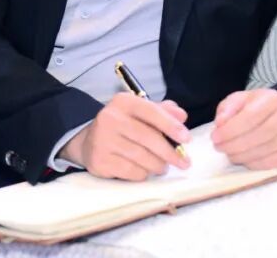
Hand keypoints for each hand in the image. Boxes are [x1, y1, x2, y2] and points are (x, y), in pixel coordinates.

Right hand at [60, 94, 190, 181]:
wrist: (88, 142)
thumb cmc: (122, 127)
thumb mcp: (140, 113)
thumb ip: (163, 111)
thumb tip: (182, 116)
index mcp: (123, 102)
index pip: (151, 112)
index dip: (171, 126)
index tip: (187, 139)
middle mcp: (110, 118)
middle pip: (148, 137)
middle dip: (170, 152)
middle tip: (184, 162)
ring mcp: (103, 140)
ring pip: (142, 157)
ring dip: (158, 165)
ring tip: (162, 166)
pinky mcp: (100, 161)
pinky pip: (132, 172)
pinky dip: (143, 174)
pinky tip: (144, 170)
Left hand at [211, 89, 276, 170]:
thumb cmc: (259, 109)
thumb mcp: (242, 100)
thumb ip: (228, 108)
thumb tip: (220, 123)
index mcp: (272, 100)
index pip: (248, 118)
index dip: (228, 130)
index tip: (214, 137)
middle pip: (252, 138)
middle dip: (230, 145)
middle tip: (219, 147)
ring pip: (257, 154)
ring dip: (237, 156)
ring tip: (230, 151)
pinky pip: (264, 165)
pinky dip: (249, 163)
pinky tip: (244, 156)